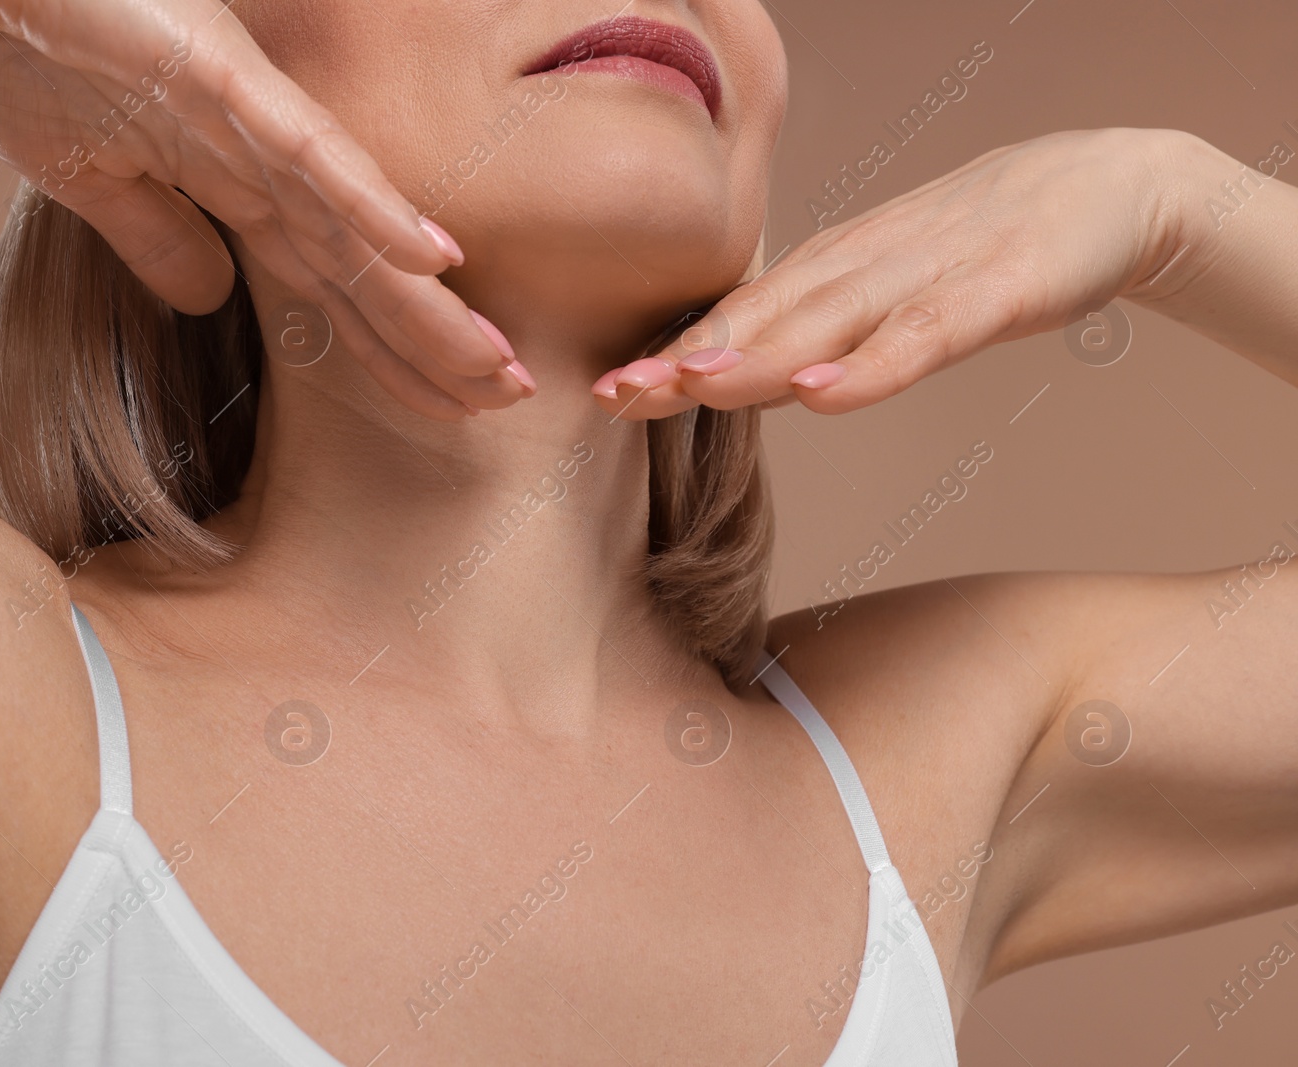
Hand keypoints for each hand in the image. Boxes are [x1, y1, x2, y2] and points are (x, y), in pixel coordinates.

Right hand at [0, 0, 529, 419]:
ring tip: (497, 364)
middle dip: (435, 343)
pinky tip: (433, 257)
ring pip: (355, 228)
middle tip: (511, 397)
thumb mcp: (89, 176)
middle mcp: (259, 160)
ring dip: (427, 303)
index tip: (450, 402)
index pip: (332, 285)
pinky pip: (308, 154)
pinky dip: (370, 209)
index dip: (392, 347)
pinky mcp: (220, 78)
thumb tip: (207, 300)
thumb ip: (157, 235)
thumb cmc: (26, 44)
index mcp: (231, 183)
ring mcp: (246, 119)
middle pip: (364, 271)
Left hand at [591, 128, 1185, 418]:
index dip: (673, 354)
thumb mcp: (882, 294)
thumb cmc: (977, 250)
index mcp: (831, 270)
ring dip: (757, 357)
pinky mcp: (995, 290)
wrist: (1102, 187)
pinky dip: (874, 365)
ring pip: (830, 321)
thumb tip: (734, 382)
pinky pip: (926, 334)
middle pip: (765, 318)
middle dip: (686, 358)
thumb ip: (815, 335)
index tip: (608, 392)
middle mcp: (863, 266)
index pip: (739, 318)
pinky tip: (823, 395)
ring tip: (690, 388)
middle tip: (615, 394)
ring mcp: (927, 274)